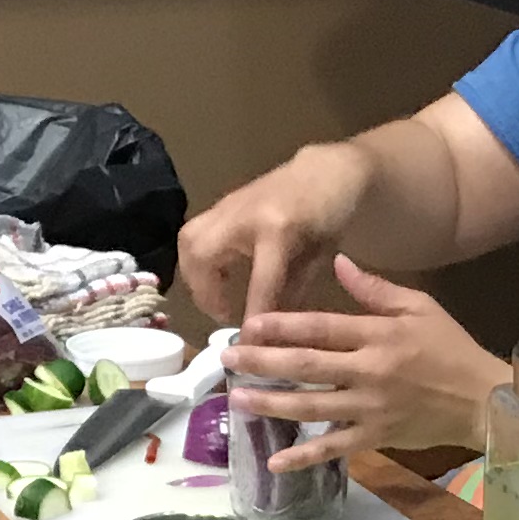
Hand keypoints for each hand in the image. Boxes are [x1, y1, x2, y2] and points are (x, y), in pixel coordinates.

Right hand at [178, 143, 373, 323]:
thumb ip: (291, 293)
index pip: (259, 284)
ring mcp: (229, 205)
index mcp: (278, 230)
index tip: (249, 347)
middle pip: (203, 255)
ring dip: (195, 275)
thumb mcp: (319, 260)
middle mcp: (245, 215)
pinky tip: (216, 277)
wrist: (325, 171)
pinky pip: (195, 233)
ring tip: (214, 296)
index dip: (252, 318)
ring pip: (189, 241)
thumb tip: (269, 331)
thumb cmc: (329, 217)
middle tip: (222, 313)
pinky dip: (198, 259)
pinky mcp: (221, 204)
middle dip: (205, 292)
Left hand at [227, 261, 507, 472]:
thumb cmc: (451, 349)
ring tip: (238, 398)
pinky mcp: (375, 437)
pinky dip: (305, 457)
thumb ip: (376, 290)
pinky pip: (334, 448)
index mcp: (378, 335)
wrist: (483, 400)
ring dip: (272, 403)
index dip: (283, 324)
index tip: (250, 324)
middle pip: (306, 365)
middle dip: (263, 361)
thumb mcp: (420, 308)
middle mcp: (369, 371)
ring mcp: (370, 408)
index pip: (321, 327)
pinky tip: (276, 460)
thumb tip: (339, 263)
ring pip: (312, 406)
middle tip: (227, 357)